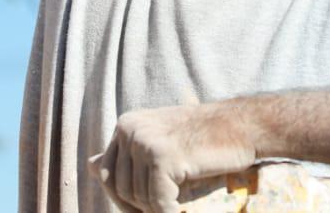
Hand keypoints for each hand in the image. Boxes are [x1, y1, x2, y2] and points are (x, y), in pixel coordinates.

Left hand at [90, 102, 258, 211]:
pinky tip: (181, 211)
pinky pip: (157, 202)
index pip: (104, 173)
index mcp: (125, 124)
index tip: (144, 207)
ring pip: (138, 198)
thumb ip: (127, 150)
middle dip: (138, 207)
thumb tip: (87, 164)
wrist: (242, 126)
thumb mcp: (159, 138)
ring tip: (177, 205)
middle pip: (119, 188)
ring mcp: (144, 141)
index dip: (122, 198)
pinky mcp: (162, 157)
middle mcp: (129, 129)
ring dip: (157, 209)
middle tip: (162, 209)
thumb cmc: (205, 138)